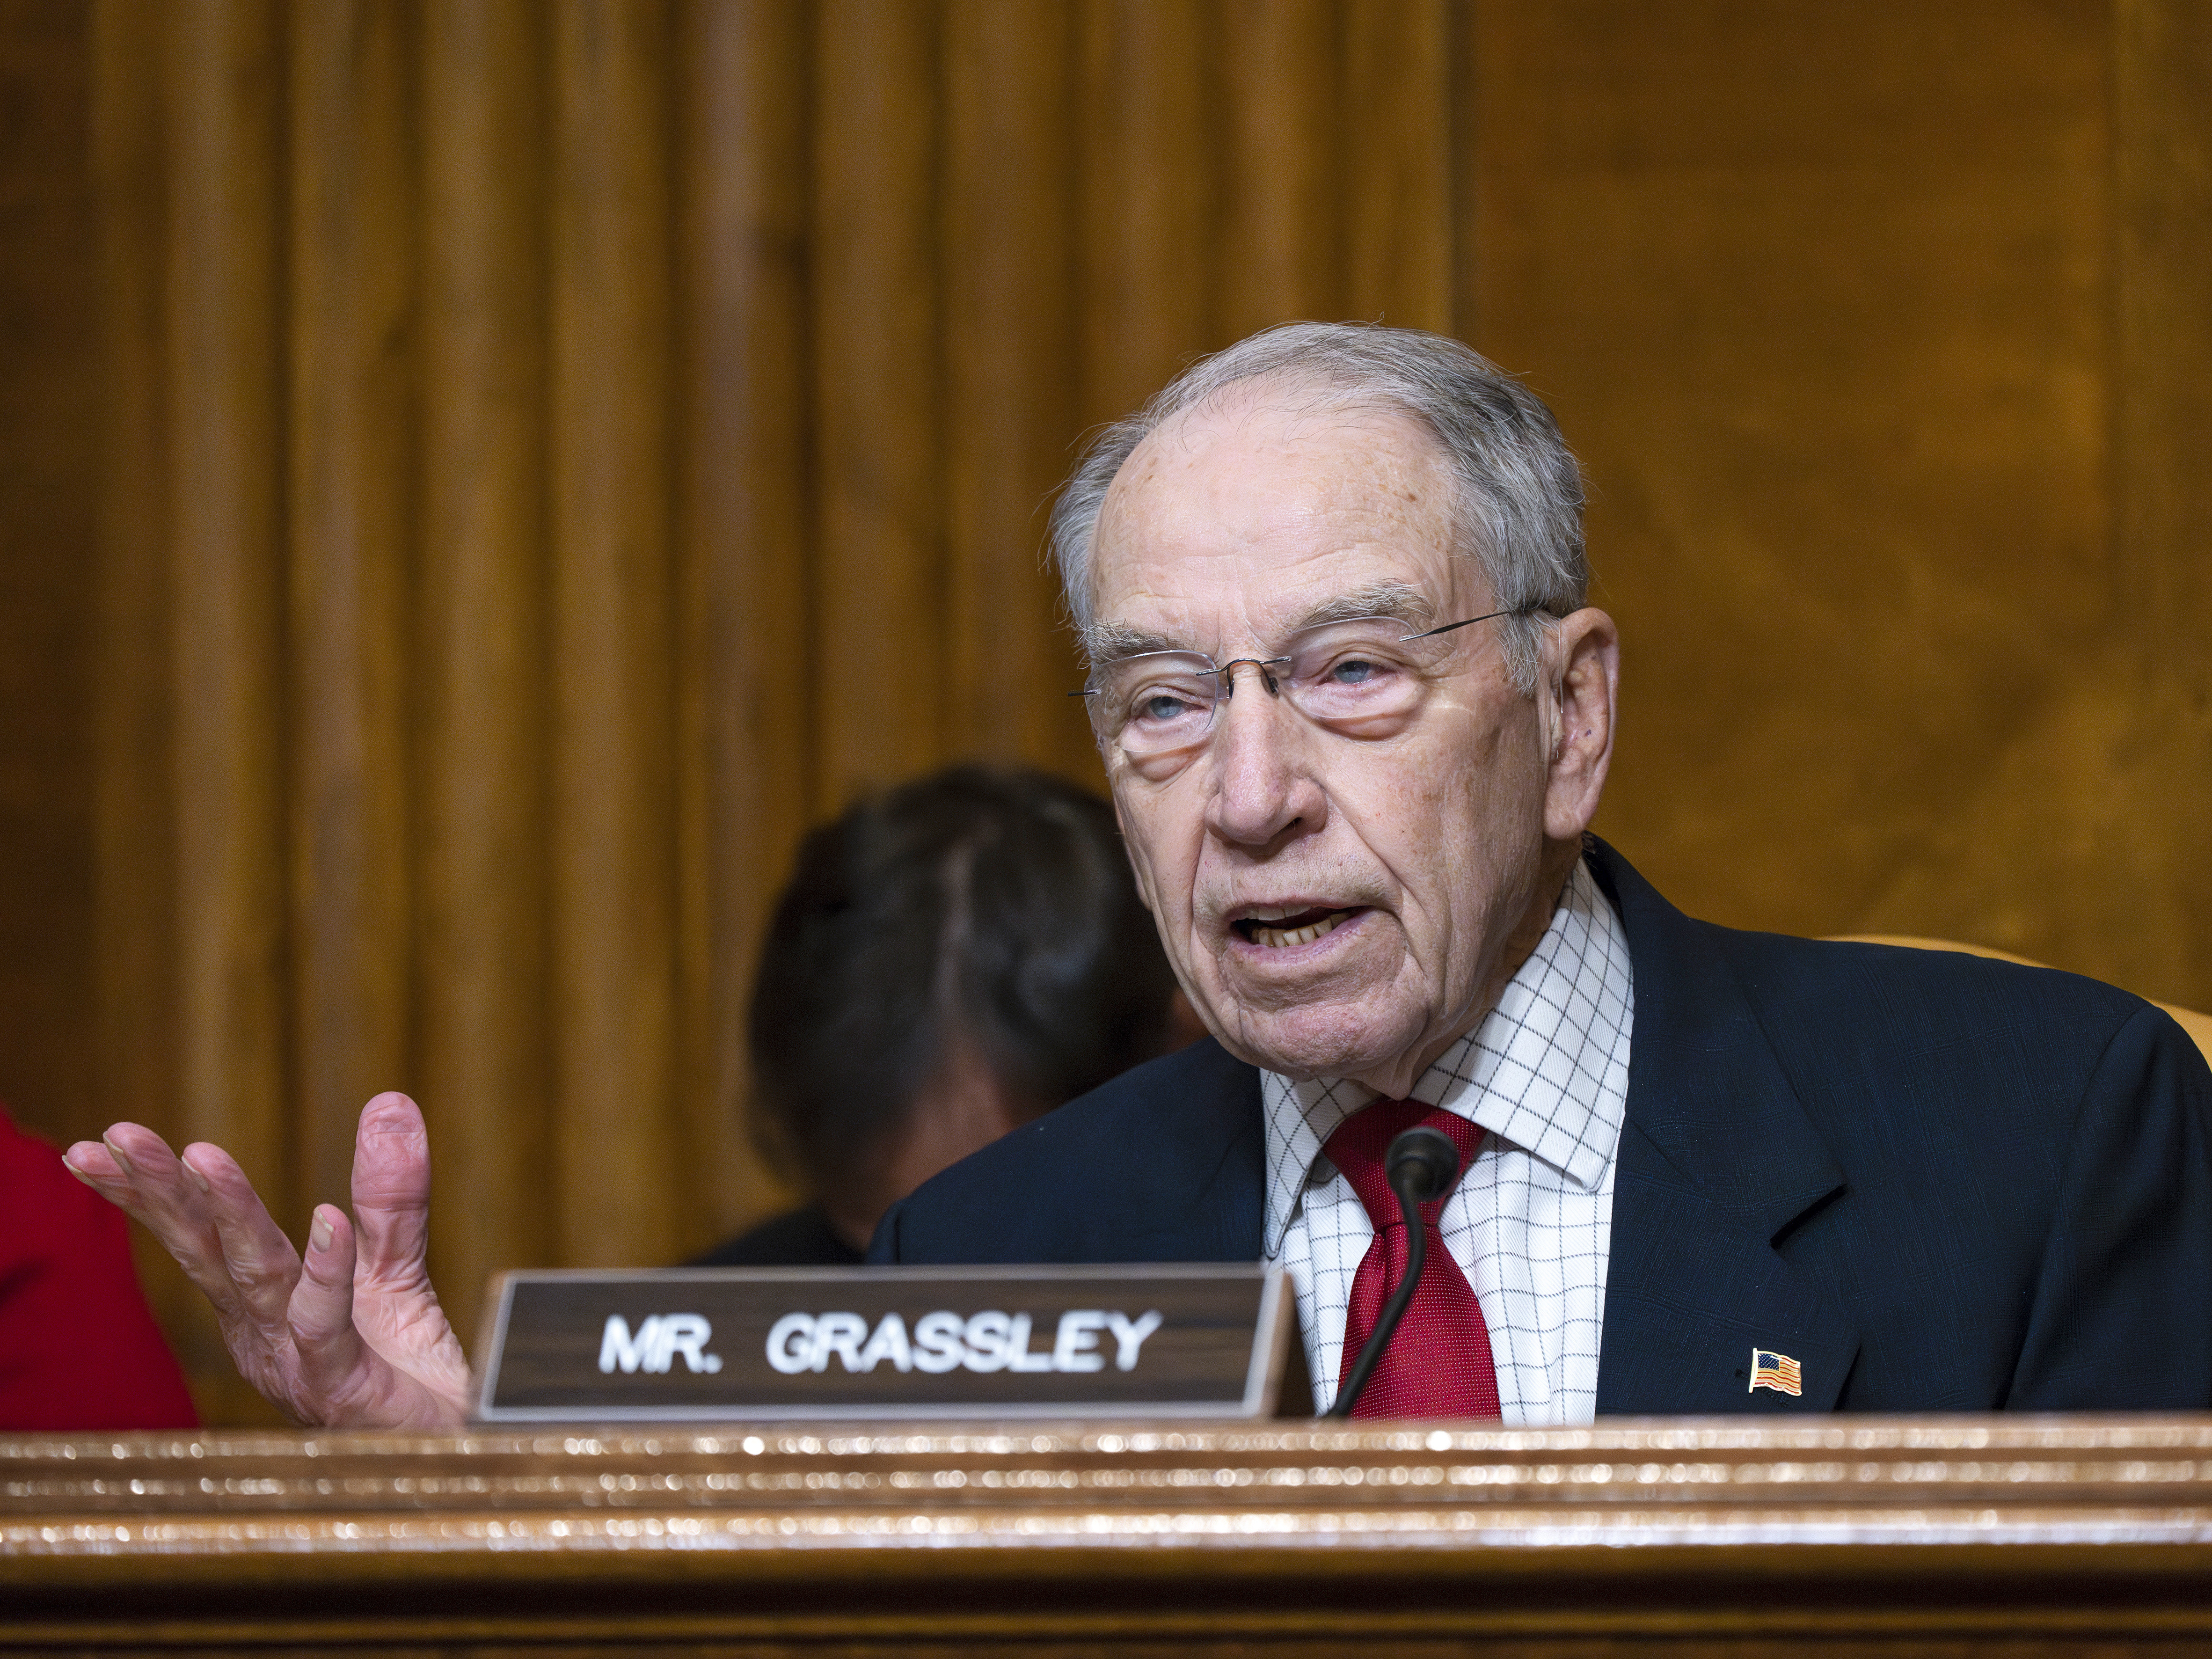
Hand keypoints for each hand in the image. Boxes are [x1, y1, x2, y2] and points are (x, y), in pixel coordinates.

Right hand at [66, 1093, 471, 1430]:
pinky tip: (326, 1221)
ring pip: (256, 1279)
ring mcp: (298, 1362)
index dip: (155, 1188)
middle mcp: (264, 1332)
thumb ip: (389, 1191)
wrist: (450, 1444)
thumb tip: (391, 1102)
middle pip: (205, 1252)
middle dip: (161, 1193)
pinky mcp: (344, 1389)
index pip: (198, 1235)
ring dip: (231, 1216)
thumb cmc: (406, 1368)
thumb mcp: (396, 1261)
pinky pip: (327, 1326)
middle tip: (117, 1138)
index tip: (110, 1138)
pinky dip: (326, 1273)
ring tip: (202, 1158)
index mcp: (260, 1302)